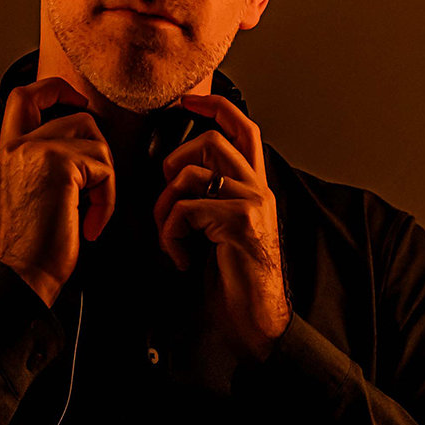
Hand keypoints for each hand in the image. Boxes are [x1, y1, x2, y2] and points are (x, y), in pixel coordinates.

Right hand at [0, 77, 116, 306]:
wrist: (24, 274)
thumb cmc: (29, 244)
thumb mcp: (17, 194)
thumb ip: (31, 165)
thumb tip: (65, 148)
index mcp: (7, 151)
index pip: (24, 95)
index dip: (55, 88)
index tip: (77, 103)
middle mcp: (18, 145)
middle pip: (77, 116)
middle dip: (98, 148)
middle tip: (94, 184)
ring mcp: (37, 151)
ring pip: (97, 141)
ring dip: (104, 179)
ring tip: (88, 210)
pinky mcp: (60, 165)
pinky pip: (105, 170)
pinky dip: (107, 200)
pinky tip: (90, 224)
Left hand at [152, 93, 290, 362]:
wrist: (256, 323)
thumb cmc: (234, 282)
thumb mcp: (219, 231)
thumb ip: (207, 200)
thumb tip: (172, 180)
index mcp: (254, 187)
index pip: (242, 128)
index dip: (214, 106)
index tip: (187, 101)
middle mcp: (258, 188)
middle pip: (209, 141)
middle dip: (173, 163)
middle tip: (168, 201)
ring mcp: (253, 202)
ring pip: (190, 174)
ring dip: (165, 208)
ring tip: (174, 239)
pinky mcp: (241, 221)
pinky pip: (185, 209)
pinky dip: (171, 235)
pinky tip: (183, 258)